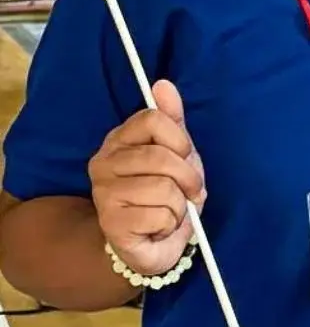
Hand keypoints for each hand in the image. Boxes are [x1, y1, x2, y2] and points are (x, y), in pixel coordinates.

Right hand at [88, 80, 204, 276]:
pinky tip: (159, 227)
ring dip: (179, 204)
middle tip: (188, 190)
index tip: (186, 155)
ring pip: (163, 188)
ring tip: (171, 210)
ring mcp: (104, 194)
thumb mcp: (177, 152)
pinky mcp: (112, 223)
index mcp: (119, 140)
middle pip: (161, 157)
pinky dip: (170, 223)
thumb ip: (171, 119)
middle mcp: (104, 163)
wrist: (150, 241)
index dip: (180, 139)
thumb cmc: (165, 193)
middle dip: (187, 177)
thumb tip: (163, 84)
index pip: (153, 120)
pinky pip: (160, 215)